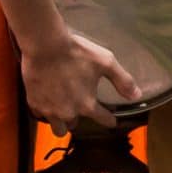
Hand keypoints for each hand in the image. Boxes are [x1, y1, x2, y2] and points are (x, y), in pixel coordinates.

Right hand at [22, 31, 140, 133]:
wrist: (45, 45)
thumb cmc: (77, 52)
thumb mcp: (105, 62)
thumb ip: (122, 80)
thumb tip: (137, 96)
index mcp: (87, 104)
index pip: (103, 119)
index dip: (109, 120)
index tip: (111, 121)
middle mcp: (69, 112)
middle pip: (75, 126)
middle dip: (78, 118)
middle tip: (78, 106)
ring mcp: (50, 110)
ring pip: (58, 127)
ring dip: (62, 121)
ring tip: (63, 109)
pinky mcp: (34, 103)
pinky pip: (41, 115)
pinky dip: (45, 110)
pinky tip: (47, 100)